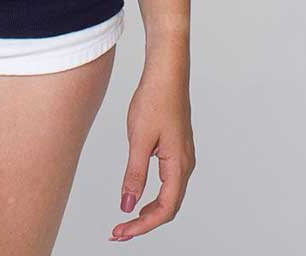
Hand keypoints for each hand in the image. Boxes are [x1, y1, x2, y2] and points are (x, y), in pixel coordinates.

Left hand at [109, 63, 196, 240]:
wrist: (166, 72)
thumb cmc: (155, 99)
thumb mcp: (139, 140)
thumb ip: (134, 175)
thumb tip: (127, 205)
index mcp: (179, 165)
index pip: (164, 209)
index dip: (142, 226)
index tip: (121, 233)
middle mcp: (185, 164)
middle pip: (169, 207)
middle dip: (144, 223)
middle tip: (119, 232)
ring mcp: (182, 156)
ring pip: (169, 195)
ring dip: (149, 211)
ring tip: (126, 220)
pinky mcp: (176, 148)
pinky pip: (168, 182)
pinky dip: (153, 195)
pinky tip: (138, 195)